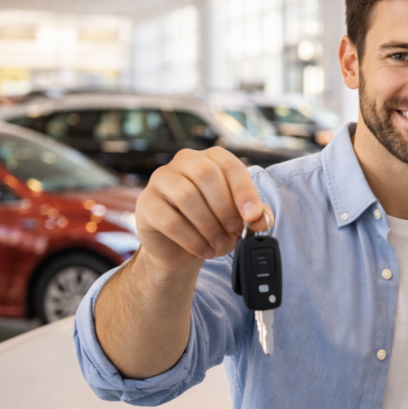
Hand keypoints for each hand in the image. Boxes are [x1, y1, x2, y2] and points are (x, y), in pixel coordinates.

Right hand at [134, 148, 273, 272]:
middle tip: (233, 229)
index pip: (229, 165)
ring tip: (218, 243)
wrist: (179, 248)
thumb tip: (261, 219)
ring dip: (208, 225)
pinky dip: (191, 239)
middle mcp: (184, 162)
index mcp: (210, 159)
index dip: (243, 190)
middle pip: (205, 174)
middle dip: (224, 206)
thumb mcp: (238, 219)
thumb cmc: (211, 224)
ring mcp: (161, 180)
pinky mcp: (145, 204)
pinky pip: (169, 220)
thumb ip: (255, 215)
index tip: (252, 215)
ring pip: (186, 196)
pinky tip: (203, 250)